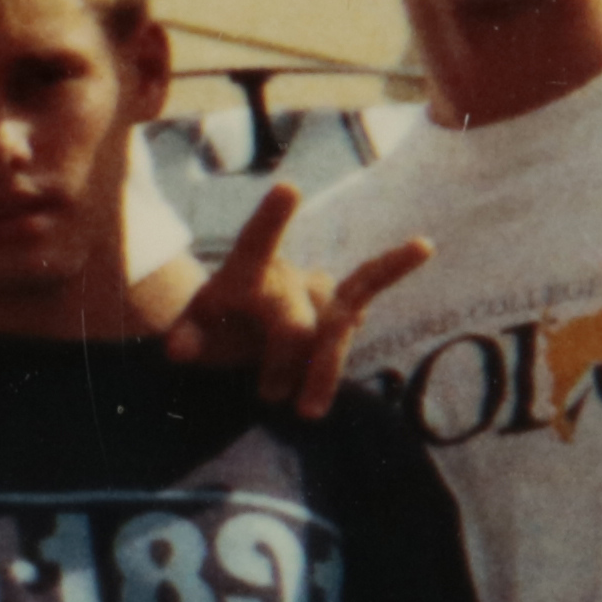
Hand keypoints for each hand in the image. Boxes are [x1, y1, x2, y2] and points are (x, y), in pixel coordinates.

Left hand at [163, 193, 428, 412]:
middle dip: (282, 365)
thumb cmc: (212, 332)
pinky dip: (395, 265)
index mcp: (245, 270)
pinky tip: (424, 245)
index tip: (289, 189)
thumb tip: (177, 349)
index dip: (271, 220)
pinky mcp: (343, 306)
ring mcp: (318, 287)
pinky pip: (372, 282)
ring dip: (321, 372)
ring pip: (331, 331)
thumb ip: (185, 340)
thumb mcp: (192, 336)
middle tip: (266, 398)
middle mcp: (286, 272)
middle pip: (296, 325)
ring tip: (305, 412)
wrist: (239, 333)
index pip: (254, 245)